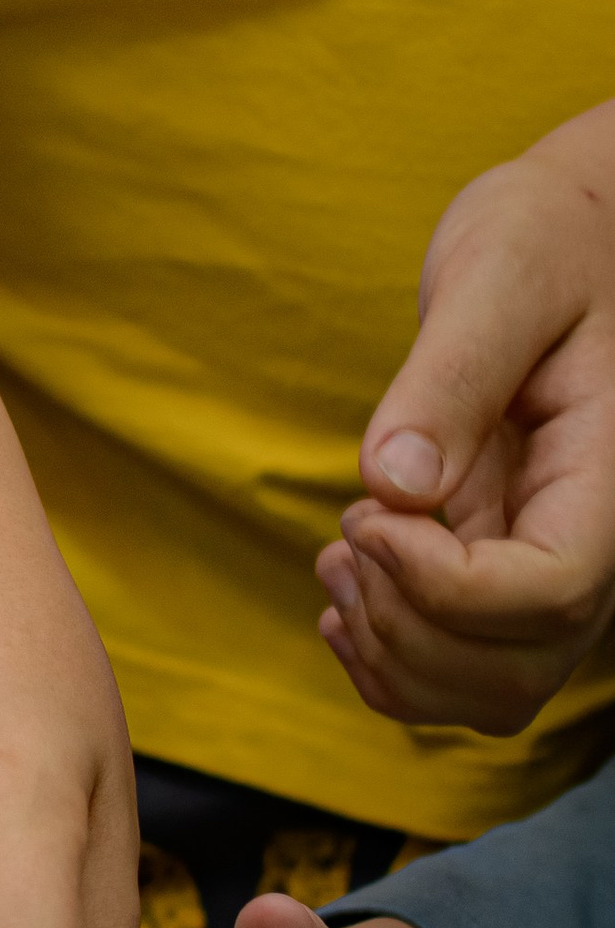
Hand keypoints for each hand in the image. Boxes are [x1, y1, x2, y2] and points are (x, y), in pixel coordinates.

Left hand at [319, 102, 614, 733]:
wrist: (567, 234)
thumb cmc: (547, 237)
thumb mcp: (498, 277)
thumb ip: (450, 377)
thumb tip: (395, 482)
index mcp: (607, 476)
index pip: (550, 595)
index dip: (443, 586)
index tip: (368, 514)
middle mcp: (590, 537)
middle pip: (515, 669)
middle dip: (405, 627)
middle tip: (347, 533)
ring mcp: (547, 562)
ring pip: (489, 693)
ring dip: (392, 655)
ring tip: (339, 558)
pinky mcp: (503, 565)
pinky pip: (460, 670)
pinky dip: (389, 659)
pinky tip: (346, 587)